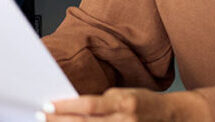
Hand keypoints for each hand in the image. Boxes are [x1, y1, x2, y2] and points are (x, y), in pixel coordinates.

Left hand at [45, 88, 212, 120]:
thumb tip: (72, 105)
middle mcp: (125, 121)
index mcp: (123, 103)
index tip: (48, 105)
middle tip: (42, 115)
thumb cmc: (142, 102)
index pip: (89, 106)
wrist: (172, 117)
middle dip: (60, 121)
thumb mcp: (122, 94)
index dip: (66, 106)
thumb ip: (100, 102)